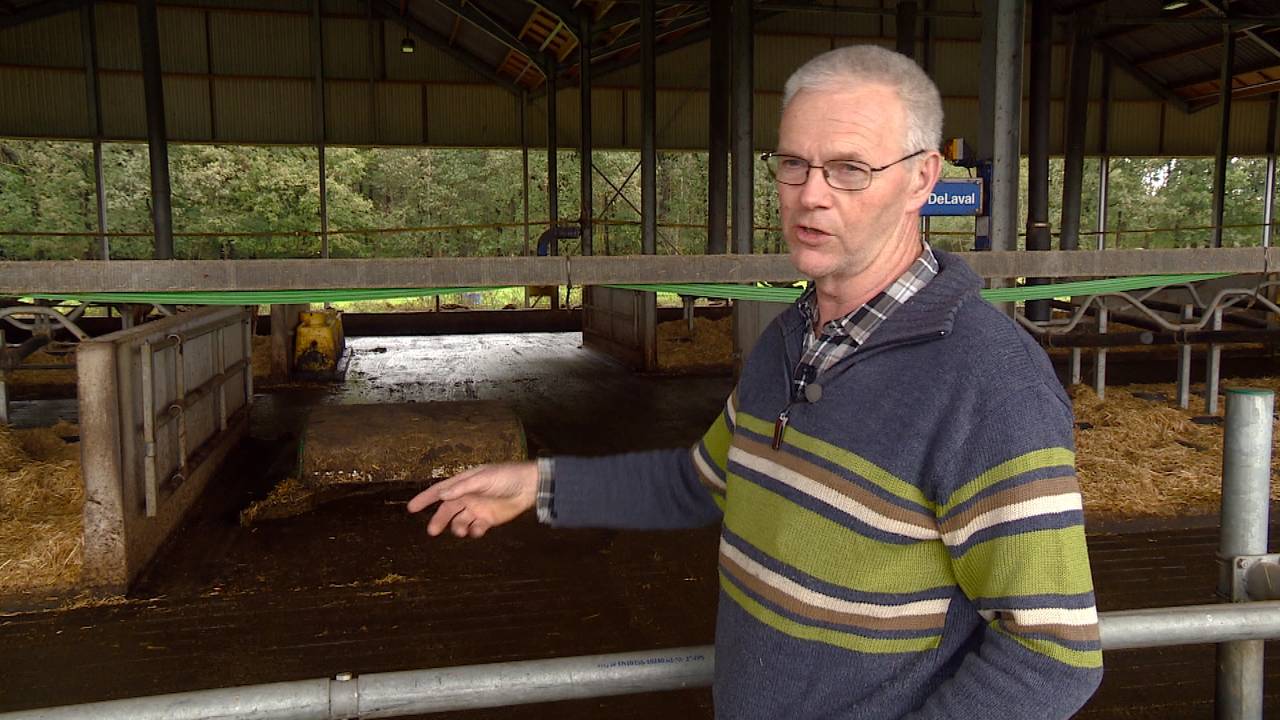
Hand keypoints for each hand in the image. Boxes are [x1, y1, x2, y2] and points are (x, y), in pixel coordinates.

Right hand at [406, 462, 538, 537]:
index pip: (440, 491)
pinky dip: (474, 532)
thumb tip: (442, 495)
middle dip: (439, 520)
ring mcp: (477, 509)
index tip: (411, 508)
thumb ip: (462, 487)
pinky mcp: (488, 520)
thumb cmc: (506, 476)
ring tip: (461, 530)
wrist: (529, 486)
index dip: (425, 499)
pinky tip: (478, 530)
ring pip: (459, 522)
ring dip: (457, 528)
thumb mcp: (483, 478)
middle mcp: (467, 497)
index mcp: (463, 483)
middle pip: (447, 511)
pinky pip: (475, 528)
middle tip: (432, 531)